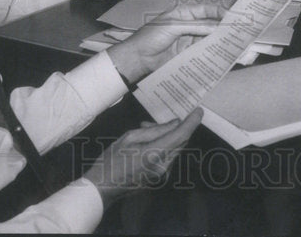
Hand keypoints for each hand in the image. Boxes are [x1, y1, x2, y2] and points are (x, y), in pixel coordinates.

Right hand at [84, 108, 201, 204]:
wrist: (102, 189)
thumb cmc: (111, 161)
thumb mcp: (129, 138)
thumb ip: (154, 130)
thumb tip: (175, 123)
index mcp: (154, 155)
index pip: (180, 136)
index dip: (192, 122)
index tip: (199, 111)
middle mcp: (163, 167)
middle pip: (180, 143)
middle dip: (178, 127)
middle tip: (166, 118)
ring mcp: (163, 175)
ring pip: (175, 149)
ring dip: (168, 137)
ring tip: (146, 131)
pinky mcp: (160, 179)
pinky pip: (168, 157)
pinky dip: (164, 146)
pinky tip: (148, 143)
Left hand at [107, 0, 228, 81]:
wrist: (138, 58)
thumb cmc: (150, 36)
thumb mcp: (172, 26)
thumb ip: (195, 26)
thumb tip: (215, 27)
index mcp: (183, 13)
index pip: (205, 9)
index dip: (219, 11)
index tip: (232, 15)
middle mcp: (188, 24)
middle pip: (209, 23)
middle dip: (222, 25)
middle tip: (237, 28)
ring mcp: (188, 39)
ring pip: (208, 37)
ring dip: (218, 38)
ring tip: (233, 40)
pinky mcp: (187, 52)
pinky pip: (202, 50)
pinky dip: (211, 50)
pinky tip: (220, 52)